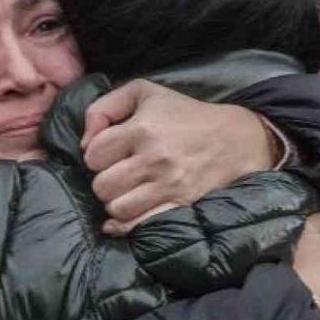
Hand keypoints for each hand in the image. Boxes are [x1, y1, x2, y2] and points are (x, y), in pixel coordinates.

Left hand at [81, 81, 278, 233]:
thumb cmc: (185, 114)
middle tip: (120, 174)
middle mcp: (154, 158)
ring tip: (129, 191)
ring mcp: (169, 185)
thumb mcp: (144, 93)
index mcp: (143, 128)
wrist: (235, 139)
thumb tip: (84, 142)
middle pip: (101, 186)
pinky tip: (128, 215)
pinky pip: (139, 226)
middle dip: (106, 181)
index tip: (112, 153)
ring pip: (116, 208)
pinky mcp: (181, 205)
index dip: (97, 155)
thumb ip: (103, 108)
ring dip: (117, 202)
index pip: (93, 155)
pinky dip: (127, 225)